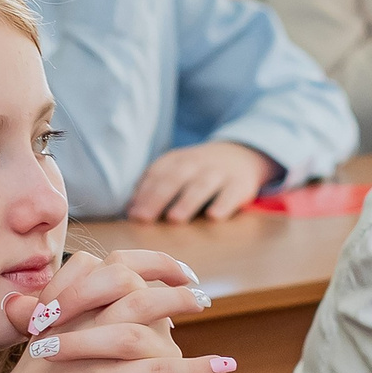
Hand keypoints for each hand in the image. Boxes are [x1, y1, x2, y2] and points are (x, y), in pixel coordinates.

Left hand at [126, 141, 279, 222]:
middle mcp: (196, 163)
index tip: (133, 214)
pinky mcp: (240, 184)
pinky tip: (214, 217)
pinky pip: (231, 193)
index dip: (143, 192)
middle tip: (144, 218)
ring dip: (187, 202)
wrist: (242, 154)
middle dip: (157, 198)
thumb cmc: (198, 172)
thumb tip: (129, 211)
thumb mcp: (175, 172)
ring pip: (201, 185)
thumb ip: (153, 188)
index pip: (156, 173)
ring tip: (174, 219)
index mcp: (176, 160)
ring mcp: (219, 172)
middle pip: (175, 178)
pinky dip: (223, 204)